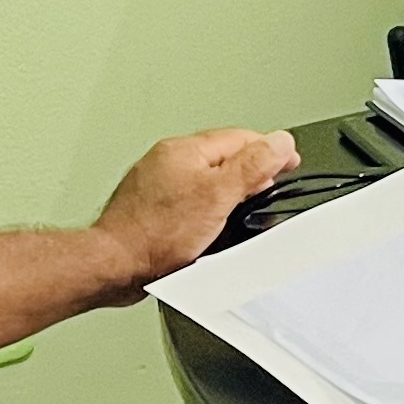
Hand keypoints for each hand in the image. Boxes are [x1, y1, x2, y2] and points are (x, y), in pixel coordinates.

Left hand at [90, 128, 298, 291]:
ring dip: (227, 193)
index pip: (241, 138)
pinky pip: (189, 199)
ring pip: (206, 179)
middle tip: (263, 193)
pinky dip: (206, 209)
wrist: (115, 265)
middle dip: (249, 174)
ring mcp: (156, 184)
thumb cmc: (155, 234)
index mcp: (184, 149)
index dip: (270, 151)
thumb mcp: (218, 196)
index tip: (288, 164)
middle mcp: (167, 160)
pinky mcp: (151, 208)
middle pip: (224, 157)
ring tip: (234, 214)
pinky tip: (208, 228)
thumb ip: (253, 165)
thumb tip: (280, 141)